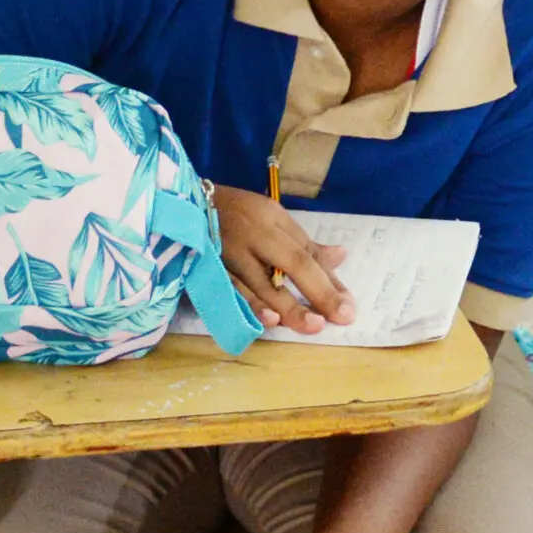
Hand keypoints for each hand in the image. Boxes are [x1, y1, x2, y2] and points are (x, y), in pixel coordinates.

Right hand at [212, 185, 355, 333]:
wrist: (183, 206)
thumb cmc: (236, 213)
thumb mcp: (272, 217)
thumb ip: (303, 243)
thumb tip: (340, 256)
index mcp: (271, 221)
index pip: (305, 254)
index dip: (328, 281)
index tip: (348, 306)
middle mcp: (253, 236)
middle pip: (290, 265)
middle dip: (317, 293)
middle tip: (341, 317)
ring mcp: (228, 254)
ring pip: (261, 284)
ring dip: (287, 307)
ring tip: (312, 325)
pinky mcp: (207, 269)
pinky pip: (230, 292)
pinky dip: (249, 307)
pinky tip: (268, 321)